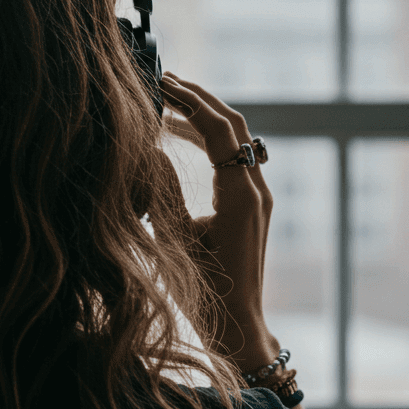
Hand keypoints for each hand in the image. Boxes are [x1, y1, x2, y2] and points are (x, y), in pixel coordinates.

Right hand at [158, 73, 280, 373]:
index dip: (189, 101)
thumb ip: (162, 192)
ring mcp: (259, 197)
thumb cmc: (205, 292)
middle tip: (165, 81)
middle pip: (233, 125)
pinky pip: (234, 159)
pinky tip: (180, 139)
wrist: (237, 326)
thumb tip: (149, 150)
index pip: (218, 129)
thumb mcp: (175, 239)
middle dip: (199, 99)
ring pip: (236, 139)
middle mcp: (257, 190)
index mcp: (241, 195)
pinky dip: (208, 141)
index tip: (162, 83)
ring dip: (203, 118)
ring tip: (168, 104)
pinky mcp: (253, 206)